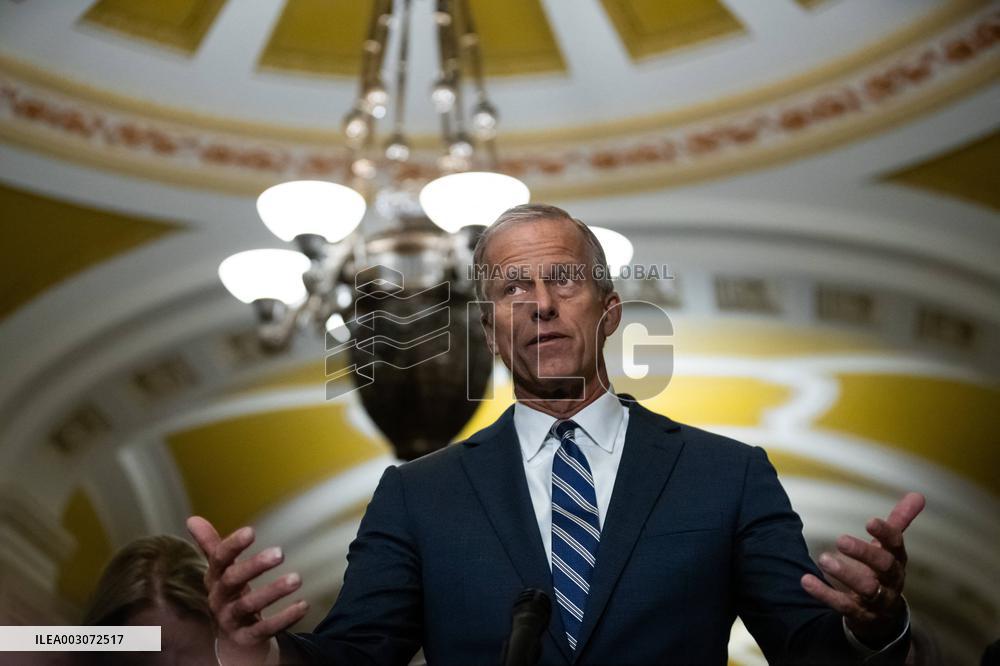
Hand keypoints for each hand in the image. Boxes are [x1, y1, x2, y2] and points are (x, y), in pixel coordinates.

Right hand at [187, 516, 308, 665]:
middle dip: (254, 566)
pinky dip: (284, 618)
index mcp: (215, 578)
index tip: (251, 531)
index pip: (219, 559)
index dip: (233, 546)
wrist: (231, 639)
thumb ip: (211, 545)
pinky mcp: (246, 638)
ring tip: (297, 579)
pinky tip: (303, 605)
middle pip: (233, 580)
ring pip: (249, 605)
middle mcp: (219, 599)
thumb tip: (192, 518)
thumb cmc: (229, 595)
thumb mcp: (221, 571)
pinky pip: (265, 629)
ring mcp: (231, 620)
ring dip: (273, 591)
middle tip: (280, 552)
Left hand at [800, 492, 924, 647]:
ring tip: (823, 559)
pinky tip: (806, 580)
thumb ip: (900, 521)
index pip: (896, 544)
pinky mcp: (860, 615)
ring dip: (846, 574)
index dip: (885, 533)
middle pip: (884, 566)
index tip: (870, 521)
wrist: (882, 617)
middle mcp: (891, 580)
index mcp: (897, 560)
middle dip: (864, 553)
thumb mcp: (890, 548)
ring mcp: (878, 600)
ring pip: (867, 589)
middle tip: (840, 540)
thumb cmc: (883, 572)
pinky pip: (844, 606)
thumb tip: (918, 494)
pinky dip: (825, 594)